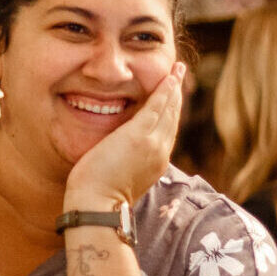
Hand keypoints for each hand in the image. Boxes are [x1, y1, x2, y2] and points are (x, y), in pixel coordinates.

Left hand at [63, 61, 183, 213]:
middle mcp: (159, 153)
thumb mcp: (120, 177)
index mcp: (155, 163)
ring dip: (174, 87)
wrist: (97, 206)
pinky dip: (164, 91)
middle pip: (173, 118)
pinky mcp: (139, 136)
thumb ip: (126, 162)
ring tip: (178, 70)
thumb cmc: (99, 196)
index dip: (171, 112)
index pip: (166, 132)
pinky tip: (169, 77)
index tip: (172, 97)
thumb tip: (119, 155)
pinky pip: (157, 107)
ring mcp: (152, 144)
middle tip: (179, 75)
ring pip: (168, 110)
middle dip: (176, 95)